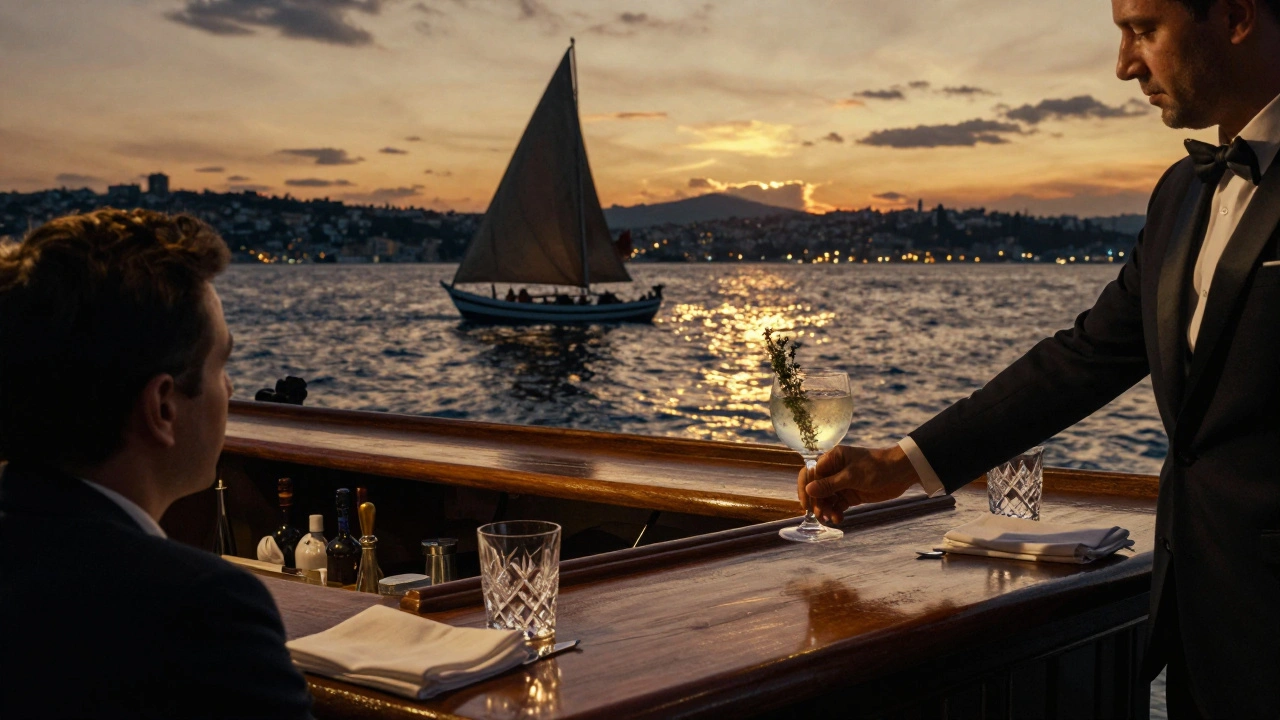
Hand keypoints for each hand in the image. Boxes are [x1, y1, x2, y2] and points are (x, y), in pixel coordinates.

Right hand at [796, 445, 921, 524]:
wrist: (901, 473)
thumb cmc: (877, 468)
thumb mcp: (851, 476)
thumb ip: (829, 484)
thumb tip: (808, 490)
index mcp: (832, 459)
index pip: (811, 473)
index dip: (805, 488)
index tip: (806, 504)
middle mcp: (834, 471)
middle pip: (817, 489)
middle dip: (818, 503)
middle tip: (822, 515)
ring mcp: (842, 483)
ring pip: (826, 499)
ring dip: (827, 509)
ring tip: (833, 519)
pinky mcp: (850, 494)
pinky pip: (837, 504)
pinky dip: (836, 512)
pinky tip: (839, 518)